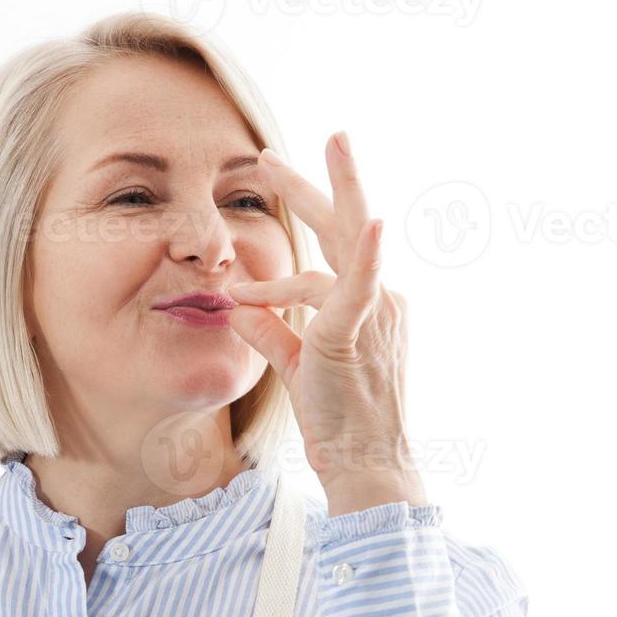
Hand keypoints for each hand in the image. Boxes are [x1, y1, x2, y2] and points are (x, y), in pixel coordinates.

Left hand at [225, 131, 425, 516]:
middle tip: (271, 151)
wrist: (368, 464)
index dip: (302, 222)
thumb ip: (272, 333)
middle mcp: (379, 301)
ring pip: (331, 249)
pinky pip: (358, 286)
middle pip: (342, 228)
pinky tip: (372, 221)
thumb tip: (237, 307)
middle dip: (314, 181)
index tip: (271, 191)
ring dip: (295, 206)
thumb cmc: (340, 425)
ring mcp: (374, 312)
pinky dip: (364, 254)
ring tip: (263, 168)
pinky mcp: (358, 331)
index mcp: (368, 307)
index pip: (331, 256)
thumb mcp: (299, 369)